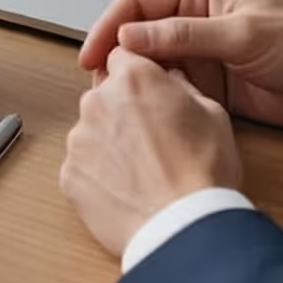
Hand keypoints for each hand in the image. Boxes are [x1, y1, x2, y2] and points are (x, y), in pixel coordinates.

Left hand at [60, 48, 242, 255]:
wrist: (182, 228)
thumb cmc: (203, 173)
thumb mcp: (213, 114)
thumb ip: (183, 87)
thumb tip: (170, 80)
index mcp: (134, 78)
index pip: (121, 55)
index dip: (136, 72)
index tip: (146, 89)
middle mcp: (98, 101)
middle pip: (104, 94)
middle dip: (123, 109)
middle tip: (152, 138)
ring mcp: (79, 139)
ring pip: (91, 130)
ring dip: (109, 142)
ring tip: (143, 170)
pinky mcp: (69, 174)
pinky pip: (82, 165)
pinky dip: (99, 174)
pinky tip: (127, 189)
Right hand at [77, 0, 282, 130]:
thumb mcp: (244, 36)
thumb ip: (185, 36)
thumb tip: (128, 37)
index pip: (139, 2)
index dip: (108, 25)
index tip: (90, 55)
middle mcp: (196, 20)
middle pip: (138, 34)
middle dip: (115, 57)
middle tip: (99, 87)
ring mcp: (203, 55)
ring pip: (150, 65)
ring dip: (133, 82)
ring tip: (119, 105)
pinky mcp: (210, 87)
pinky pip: (171, 90)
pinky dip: (156, 101)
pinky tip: (147, 116)